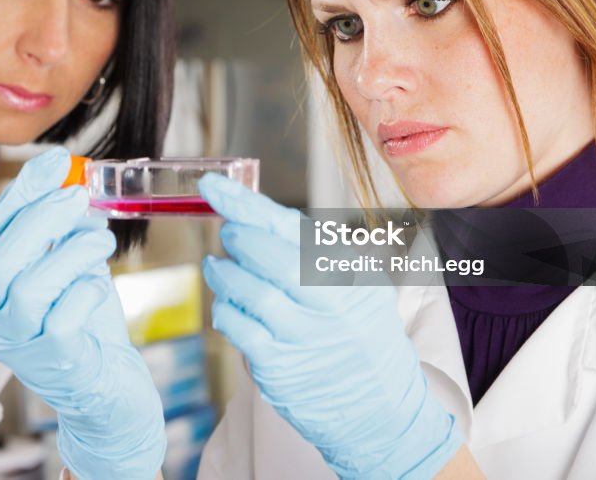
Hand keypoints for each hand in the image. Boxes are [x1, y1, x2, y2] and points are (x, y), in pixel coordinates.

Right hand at [0, 147, 165, 479]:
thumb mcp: (71, 269)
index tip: (56, 162)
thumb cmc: (86, 327)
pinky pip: (60, 322)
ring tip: (100, 240)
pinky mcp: (55, 364)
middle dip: (40, 218)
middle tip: (78, 198)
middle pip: (0, 259)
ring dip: (68, 252)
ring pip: (26, 289)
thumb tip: (73, 185)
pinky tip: (100, 285)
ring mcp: (22, 344)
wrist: (107, 391)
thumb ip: (64, 234)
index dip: (20, 193)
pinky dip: (82, 292)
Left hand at [198, 174, 461, 478]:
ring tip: (219, 266)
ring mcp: (302, 336)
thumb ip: (316, 250)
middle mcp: (329, 302)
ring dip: (222, 272)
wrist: (382, 410)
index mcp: (348, 272)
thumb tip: (256, 216)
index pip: (288, 225)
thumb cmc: (363, 336)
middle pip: (266, 254)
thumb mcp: (360, 285)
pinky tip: (229, 303)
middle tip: (228, 233)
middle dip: (236, 237)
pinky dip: (225, 309)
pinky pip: (237, 327)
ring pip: (246, 290)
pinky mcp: (278, 367)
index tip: (213, 186)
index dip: (244, 203)